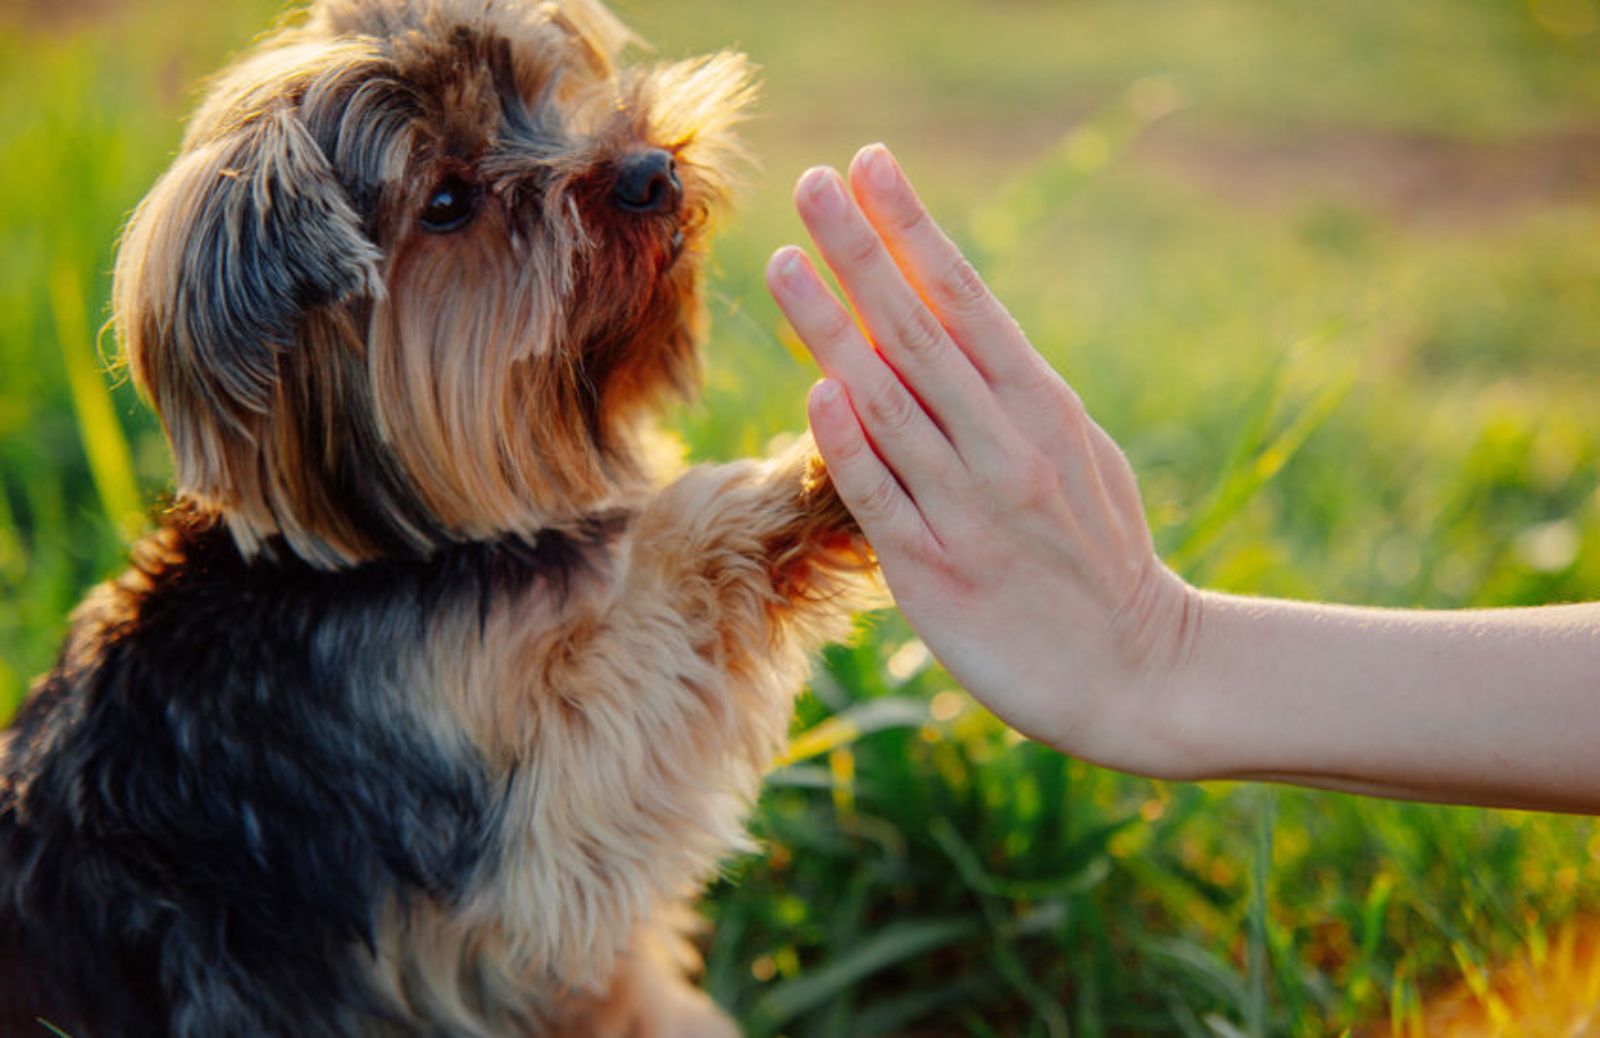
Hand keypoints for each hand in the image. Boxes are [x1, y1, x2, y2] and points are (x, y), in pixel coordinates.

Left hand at [765, 144, 1202, 775]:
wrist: (1137, 674)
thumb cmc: (1100, 556)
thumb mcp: (1077, 455)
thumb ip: (1012, 396)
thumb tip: (944, 328)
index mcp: (1045, 407)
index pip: (967, 299)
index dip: (913, 229)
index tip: (870, 165)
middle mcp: (1008, 447)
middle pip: (919, 332)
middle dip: (862, 252)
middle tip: (811, 183)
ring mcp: (972, 510)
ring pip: (890, 403)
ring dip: (832, 328)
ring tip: (784, 263)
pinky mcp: (938, 575)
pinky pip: (883, 498)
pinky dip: (850, 442)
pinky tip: (816, 389)